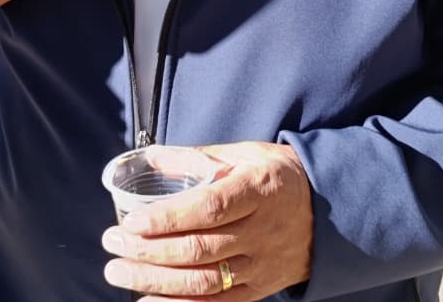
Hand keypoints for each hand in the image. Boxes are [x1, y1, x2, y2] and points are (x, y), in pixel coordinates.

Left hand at [101, 141, 312, 300]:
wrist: (330, 211)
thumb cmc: (279, 176)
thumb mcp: (246, 153)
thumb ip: (198, 157)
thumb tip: (149, 158)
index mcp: (259, 190)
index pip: (208, 209)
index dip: (168, 218)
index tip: (132, 220)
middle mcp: (262, 232)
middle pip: (200, 248)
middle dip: (149, 250)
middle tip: (112, 243)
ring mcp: (262, 266)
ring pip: (204, 281)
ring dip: (155, 281)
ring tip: (118, 271)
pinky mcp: (259, 289)